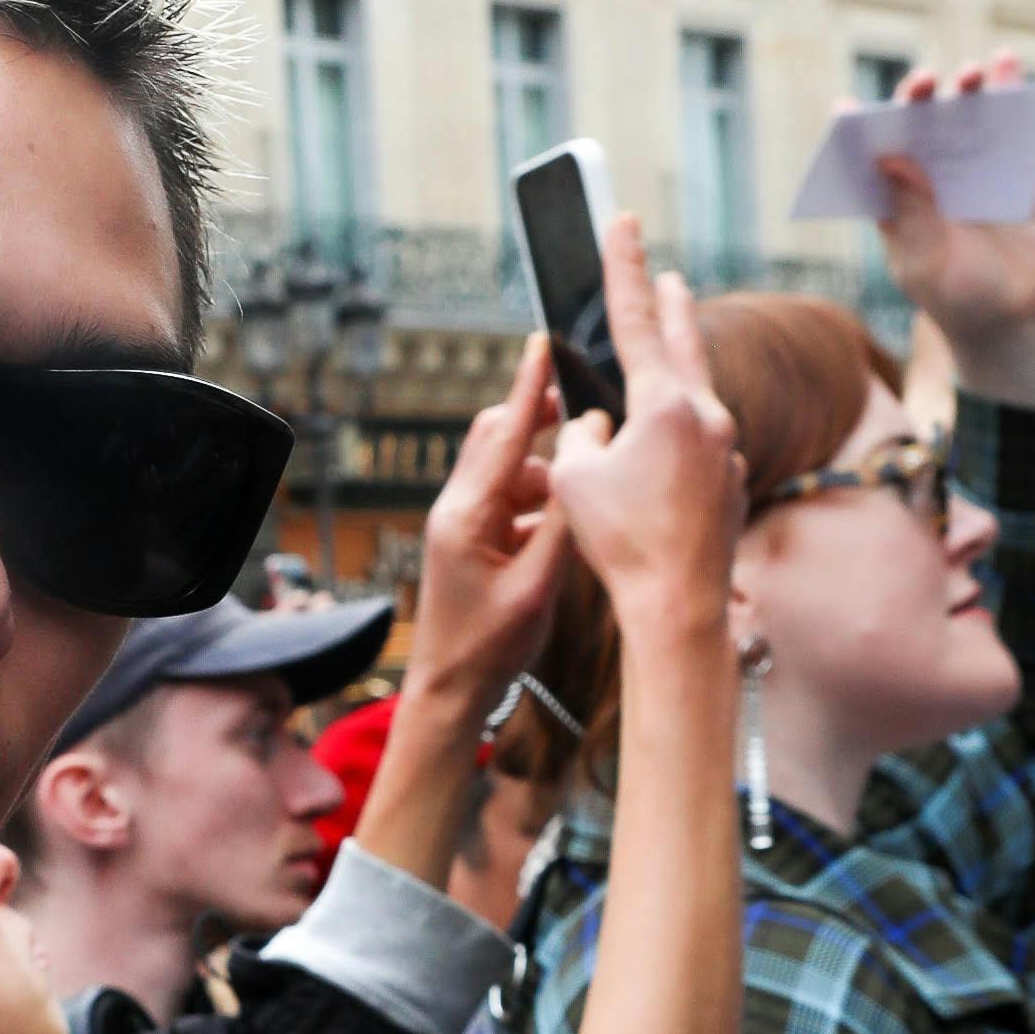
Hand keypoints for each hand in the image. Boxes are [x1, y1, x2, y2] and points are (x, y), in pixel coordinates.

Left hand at [399, 333, 569, 714]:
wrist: (450, 691)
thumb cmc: (489, 648)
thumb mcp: (539, 586)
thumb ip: (562, 523)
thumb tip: (584, 465)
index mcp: (467, 516)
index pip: (503, 435)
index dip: (528, 387)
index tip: (543, 342)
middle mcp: (457, 510)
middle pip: (498, 439)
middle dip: (538, 427)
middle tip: (582, 423)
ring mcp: (461, 524)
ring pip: (508, 473)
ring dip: (545, 480)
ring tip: (577, 508)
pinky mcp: (470, 540)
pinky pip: (508, 503)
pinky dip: (537, 508)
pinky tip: (563, 533)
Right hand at [549, 216, 742, 638]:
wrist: (680, 605)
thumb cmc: (622, 544)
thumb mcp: (574, 481)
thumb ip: (581, 435)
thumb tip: (598, 424)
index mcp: (664, 403)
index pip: (635, 319)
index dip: (623, 266)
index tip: (622, 221)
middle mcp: (706, 415)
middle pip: (683, 343)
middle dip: (669, 306)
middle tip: (667, 276)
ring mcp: (726, 448)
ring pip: (694, 399)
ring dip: (672, 383)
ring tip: (654, 380)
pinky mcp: (732, 482)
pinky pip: (698, 448)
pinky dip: (675, 446)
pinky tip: (657, 476)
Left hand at [871, 54, 1034, 410]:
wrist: (1018, 318)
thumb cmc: (960, 299)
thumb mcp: (929, 261)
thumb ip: (912, 210)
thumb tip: (885, 156)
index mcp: (893, 202)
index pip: (866, 158)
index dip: (853, 132)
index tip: (846, 110)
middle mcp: (928, 176)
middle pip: (915, 124)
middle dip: (914, 99)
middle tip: (923, 84)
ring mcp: (970, 165)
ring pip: (961, 113)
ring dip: (964, 87)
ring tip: (970, 75)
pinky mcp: (1012, 161)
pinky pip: (1008, 118)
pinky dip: (1008, 87)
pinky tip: (1005, 62)